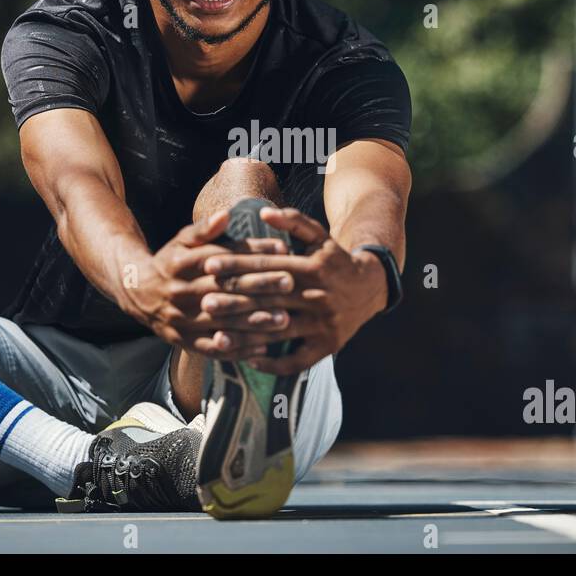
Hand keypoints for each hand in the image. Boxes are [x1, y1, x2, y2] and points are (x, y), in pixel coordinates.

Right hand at [119, 211, 296, 360]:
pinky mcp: (182, 341)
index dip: (255, 253)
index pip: (225, 257)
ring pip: (223, 321)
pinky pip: (213, 348)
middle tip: (290, 283)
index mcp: (183, 264)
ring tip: (283, 319)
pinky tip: (262, 347)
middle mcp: (182, 292)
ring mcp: (182, 319)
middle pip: (227, 289)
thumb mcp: (181, 241)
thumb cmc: (170, 262)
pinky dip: (238, 349)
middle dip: (260, 286)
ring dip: (255, 322)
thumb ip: (204, 229)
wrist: (136, 293)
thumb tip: (225, 214)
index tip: (283, 249)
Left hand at [199, 207, 388, 373]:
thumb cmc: (335, 259)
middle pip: (268, 299)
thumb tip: (264, 212)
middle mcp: (317, 296)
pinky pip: (298, 359)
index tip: (208, 265)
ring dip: (246, 337)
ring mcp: (323, 323)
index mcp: (312, 268)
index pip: (267, 267)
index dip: (237, 265)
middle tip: (204, 303)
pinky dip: (274, 363)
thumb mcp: (320, 235)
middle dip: (233, 301)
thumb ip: (293, 221)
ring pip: (278, 332)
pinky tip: (250, 361)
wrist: (371, 286)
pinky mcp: (328, 345)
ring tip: (217, 338)